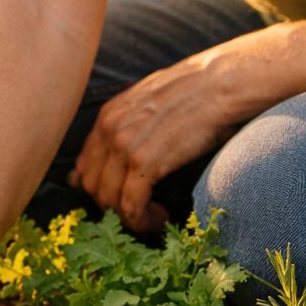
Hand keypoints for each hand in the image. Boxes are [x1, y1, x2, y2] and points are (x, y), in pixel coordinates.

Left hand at [70, 56, 240, 232]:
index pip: (85, 165)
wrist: (221, 84)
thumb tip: (121, 148)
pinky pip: (131, 205)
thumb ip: (130, 123)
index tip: (122, 198)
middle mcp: (109, 130)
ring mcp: (124, 146)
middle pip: (91, 185)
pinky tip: (160, 218)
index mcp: (108, 116)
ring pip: (108, 199)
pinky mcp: (145, 163)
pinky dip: (142, 221)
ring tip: (152, 218)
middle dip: (112, 206)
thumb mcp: (150, 102)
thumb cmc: (195, 93)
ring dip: (128, 218)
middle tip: (137, 212)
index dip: (100, 188)